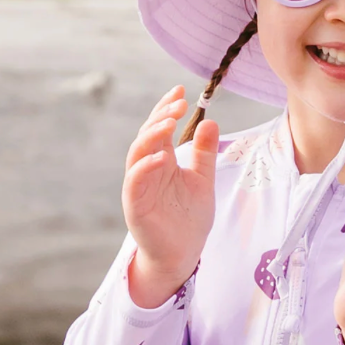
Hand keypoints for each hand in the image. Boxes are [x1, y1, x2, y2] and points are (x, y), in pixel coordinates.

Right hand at [122, 85, 217, 307]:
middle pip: (147, 135)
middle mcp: (147, 170)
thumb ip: (204, 153)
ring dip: (151, 135)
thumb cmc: (189, 219)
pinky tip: (161, 157)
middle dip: (160, 115)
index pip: (159, 128)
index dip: (166, 107)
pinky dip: (145, 167)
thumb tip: (210, 120)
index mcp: (161, 161)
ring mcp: (139, 187)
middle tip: (178, 101)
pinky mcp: (135, 206)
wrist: (182, 254)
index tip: (181, 89)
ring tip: (169, 120)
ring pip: (137, 153)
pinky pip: (135, 181)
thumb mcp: (203, 180)